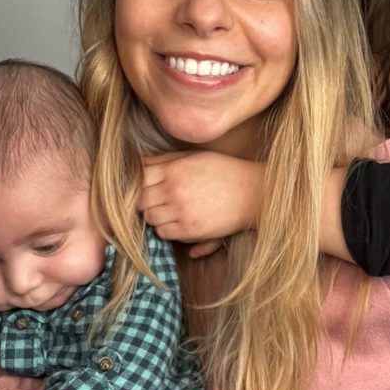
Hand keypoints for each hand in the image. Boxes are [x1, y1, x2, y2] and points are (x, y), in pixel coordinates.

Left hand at [140, 151, 262, 244]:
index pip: (139, 178)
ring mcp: (182, 211)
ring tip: (167, 211)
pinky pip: (164, 233)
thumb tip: (137, 164)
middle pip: (140, 200)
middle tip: (154, 200)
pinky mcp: (191, 229)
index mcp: (174, 169)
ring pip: (150, 218)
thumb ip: (165, 160)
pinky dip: (166, 229)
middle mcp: (175, 189)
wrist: (252, 192)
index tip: (145, 186)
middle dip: (143, 201)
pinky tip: (177, 221)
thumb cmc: (223, 171)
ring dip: (154, 215)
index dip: (138, 183)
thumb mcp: (194, 157)